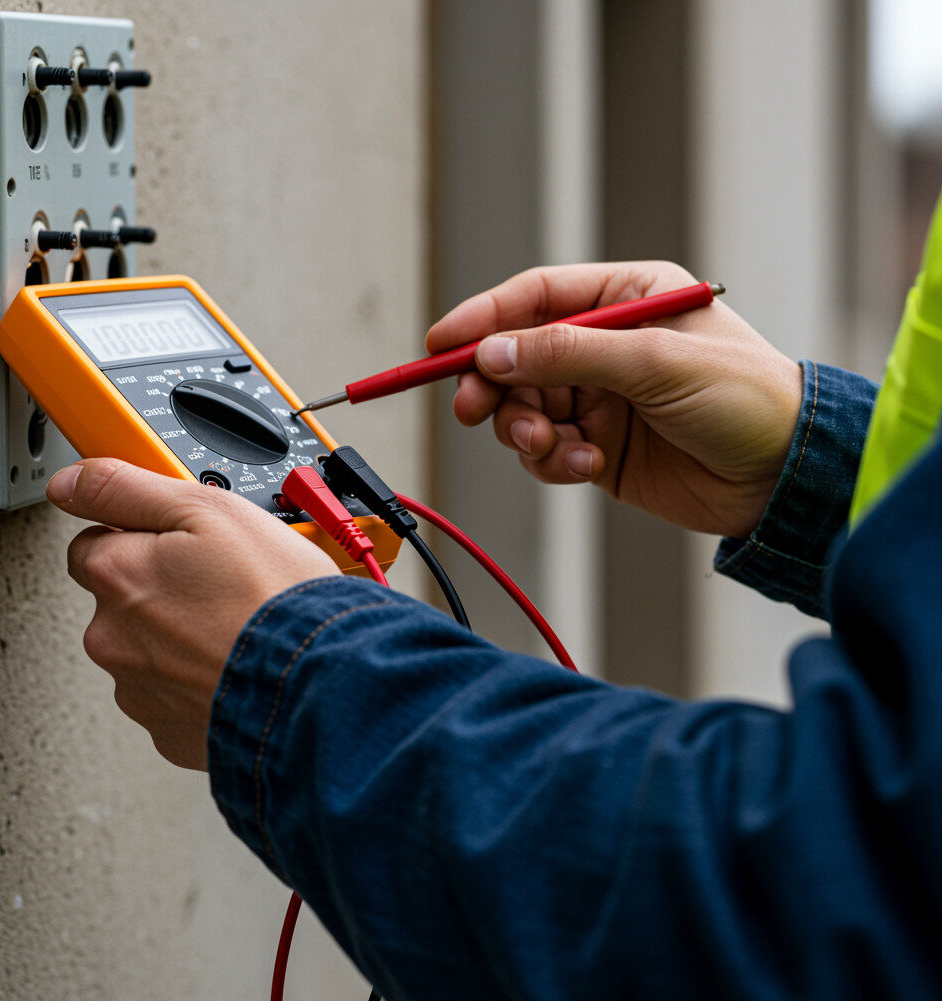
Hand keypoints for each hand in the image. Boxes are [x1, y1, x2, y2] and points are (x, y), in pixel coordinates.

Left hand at [47, 458, 338, 770]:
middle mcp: (112, 637)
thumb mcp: (210, 509)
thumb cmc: (275, 596)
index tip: (184, 543)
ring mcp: (139, 689)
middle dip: (162, 589)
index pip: (93, 541)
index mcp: (116, 575)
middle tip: (222, 583)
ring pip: (148, 650)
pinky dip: (198, 680)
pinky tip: (236, 663)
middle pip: (122, 599)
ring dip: (180, 638)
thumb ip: (128, 488)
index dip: (142, 535)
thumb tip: (70, 482)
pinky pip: (174, 695)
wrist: (317, 681)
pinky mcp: (169, 731)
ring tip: (237, 626)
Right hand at [426, 261, 802, 537]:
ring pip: (525, 408)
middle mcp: (607, 345)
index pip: (536, 298)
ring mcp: (601, 398)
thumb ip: (567, 354)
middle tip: (475, 410)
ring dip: (524, 430)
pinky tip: (584, 465)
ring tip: (551, 446)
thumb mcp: (655, 362)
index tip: (440, 346)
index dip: (483, 319)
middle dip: (494, 385)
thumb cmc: (744, 398)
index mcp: (627, 299)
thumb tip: (491, 352)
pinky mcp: (599, 446)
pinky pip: (547, 449)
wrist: (784, 477)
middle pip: (518, 356)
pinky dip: (552, 461)